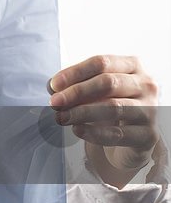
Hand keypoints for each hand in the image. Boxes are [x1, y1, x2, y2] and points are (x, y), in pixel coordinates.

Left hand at [48, 55, 159, 187]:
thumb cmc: (111, 106)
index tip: (54, 84)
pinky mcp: (148, 135)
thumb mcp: (96, 91)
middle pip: (108, 83)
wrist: (132, 139)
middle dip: (76, 92)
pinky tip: (77, 130)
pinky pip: (117, 134)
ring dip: (81, 112)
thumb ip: (76, 85)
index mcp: (133, 66)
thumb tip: (52, 86)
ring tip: (61, 117)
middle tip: (55, 102)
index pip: (102, 62)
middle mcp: (146, 84)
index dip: (75, 72)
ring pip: (113, 107)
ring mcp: (151, 109)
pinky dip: (93, 132)